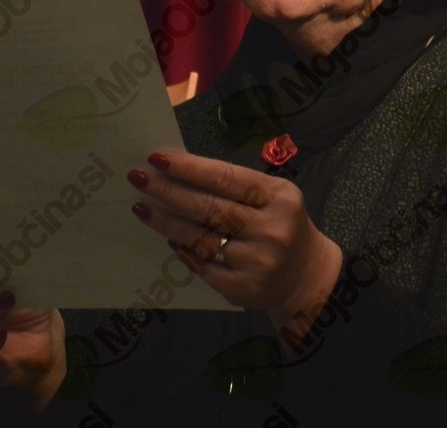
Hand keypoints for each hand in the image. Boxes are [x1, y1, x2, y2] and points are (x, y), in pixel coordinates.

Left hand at [127, 151, 342, 328]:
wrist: (307, 277)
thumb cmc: (283, 225)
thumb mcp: (275, 197)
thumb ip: (238, 186)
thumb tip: (181, 172)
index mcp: (279, 197)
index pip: (227, 178)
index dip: (190, 168)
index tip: (158, 158)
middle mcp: (271, 229)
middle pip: (209, 207)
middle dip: (169, 191)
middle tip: (138, 178)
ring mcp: (257, 261)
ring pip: (200, 238)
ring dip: (167, 222)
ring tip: (142, 208)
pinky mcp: (243, 288)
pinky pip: (202, 267)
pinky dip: (183, 251)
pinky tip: (168, 239)